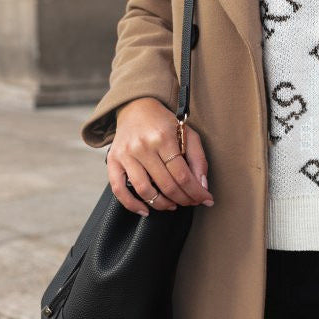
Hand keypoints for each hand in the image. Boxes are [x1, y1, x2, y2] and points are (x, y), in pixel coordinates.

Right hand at [107, 97, 214, 215]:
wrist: (136, 108)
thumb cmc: (165, 123)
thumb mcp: (188, 133)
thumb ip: (198, 159)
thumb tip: (202, 186)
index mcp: (163, 138)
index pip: (182, 175)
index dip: (196, 192)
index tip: (205, 199)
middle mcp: (142, 147)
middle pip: (166, 185)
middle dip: (184, 199)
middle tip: (192, 202)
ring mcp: (125, 154)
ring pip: (145, 190)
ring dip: (162, 204)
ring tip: (173, 205)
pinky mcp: (113, 160)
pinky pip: (118, 189)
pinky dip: (131, 204)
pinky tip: (146, 210)